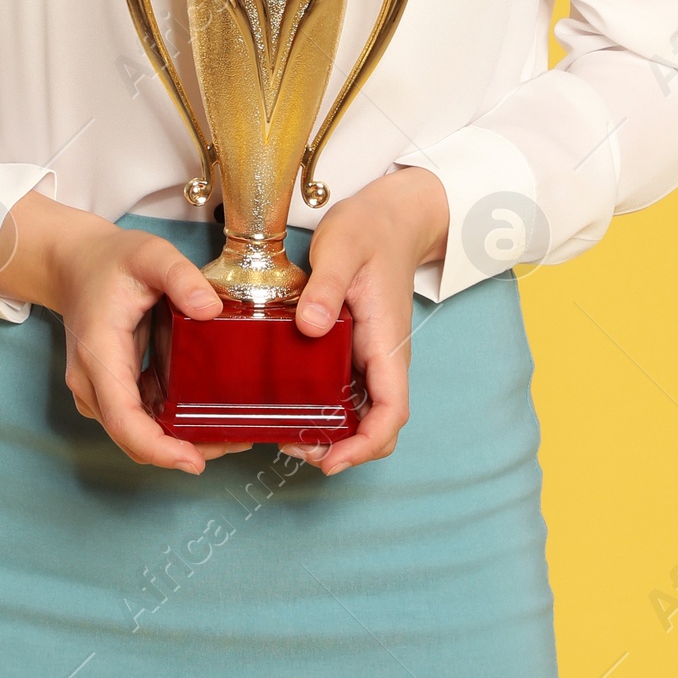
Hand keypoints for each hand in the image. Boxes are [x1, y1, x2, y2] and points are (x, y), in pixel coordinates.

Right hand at [0, 193, 254, 472]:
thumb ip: (180, 276)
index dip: (158, 448)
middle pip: (134, 438)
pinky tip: (207, 418)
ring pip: (137, 435)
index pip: (124, 418)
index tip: (194, 460)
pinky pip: (139, 420)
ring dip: (179, 442)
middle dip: (182, 450)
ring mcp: (98, 391)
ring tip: (231, 434)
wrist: (73, 264)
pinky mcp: (111, 390)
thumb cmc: (109, 261)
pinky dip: (170, 427)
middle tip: (236, 441)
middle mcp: (92, 382)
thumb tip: (210, 309)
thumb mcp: (149, 254)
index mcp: (100, 353)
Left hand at [281, 165, 448, 477]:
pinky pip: (346, 395)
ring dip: (332, 435)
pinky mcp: (356, 351)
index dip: (366, 444)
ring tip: (285, 434)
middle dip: (342, 449)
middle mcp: (383, 358)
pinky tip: (291, 407)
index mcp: (387, 341)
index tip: (331, 459)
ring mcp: (371, 358)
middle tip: (291, 447)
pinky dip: (325, 412)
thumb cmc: (369, 230)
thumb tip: (311, 325)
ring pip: (361, 415)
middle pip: (376, 425)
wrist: (389, 217)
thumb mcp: (342, 247)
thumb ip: (327, 285)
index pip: (391, 410)